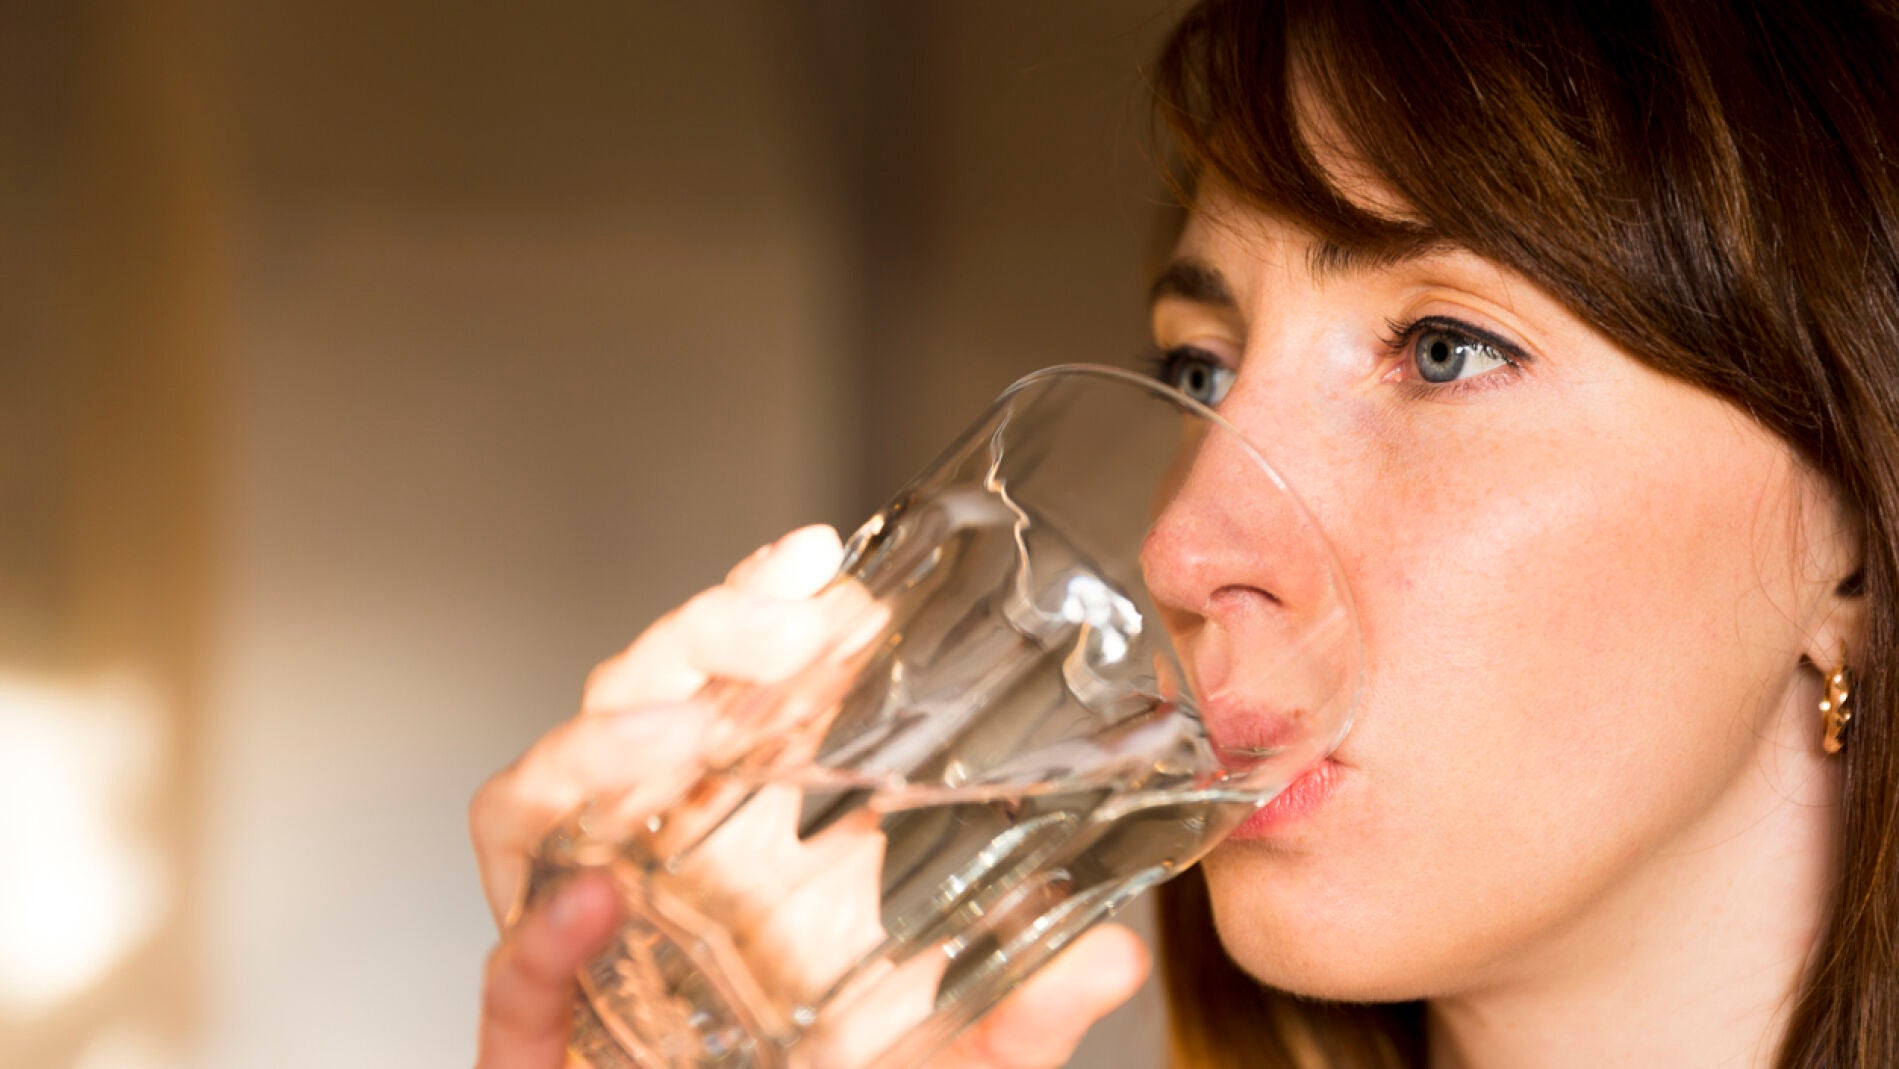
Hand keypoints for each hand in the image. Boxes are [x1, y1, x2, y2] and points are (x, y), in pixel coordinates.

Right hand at [470, 525, 1148, 1067]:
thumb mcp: (948, 1054)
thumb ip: (1025, 1010)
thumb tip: (1116, 955)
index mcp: (747, 836)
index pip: (737, 685)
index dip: (767, 611)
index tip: (827, 570)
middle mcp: (659, 857)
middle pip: (643, 702)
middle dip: (702, 635)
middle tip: (788, 615)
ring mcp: (591, 933)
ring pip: (548, 796)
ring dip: (602, 743)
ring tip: (687, 724)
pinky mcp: (539, 1032)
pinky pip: (507, 972)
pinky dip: (534, 935)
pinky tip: (591, 903)